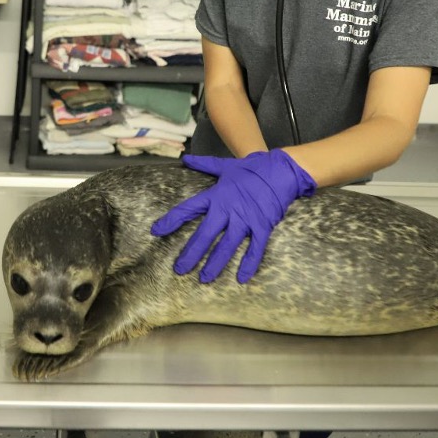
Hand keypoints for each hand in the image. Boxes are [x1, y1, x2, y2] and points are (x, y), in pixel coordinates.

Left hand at [151, 149, 316, 282]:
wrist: (281, 170)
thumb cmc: (252, 168)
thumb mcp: (225, 166)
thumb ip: (204, 164)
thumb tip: (185, 158)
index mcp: (216, 195)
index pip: (188, 209)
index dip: (171, 220)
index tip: (156, 231)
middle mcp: (228, 209)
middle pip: (205, 234)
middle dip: (191, 253)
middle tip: (179, 269)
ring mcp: (246, 219)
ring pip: (227, 245)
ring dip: (215, 263)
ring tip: (204, 278)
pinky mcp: (262, 226)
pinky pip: (255, 249)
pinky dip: (249, 264)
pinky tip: (241, 278)